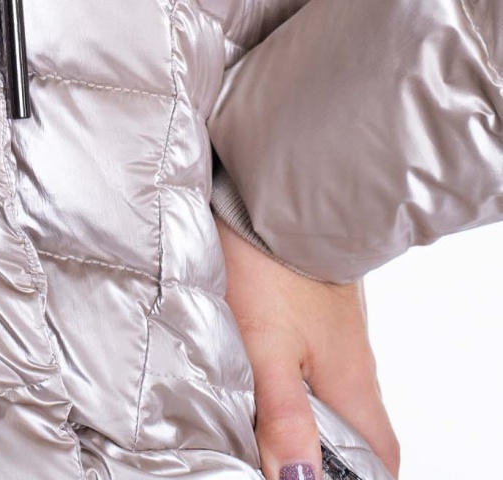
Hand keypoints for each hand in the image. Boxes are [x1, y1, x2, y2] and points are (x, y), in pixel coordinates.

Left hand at [217, 218, 400, 479]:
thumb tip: (297, 479)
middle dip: (330, 453)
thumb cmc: (266, 261)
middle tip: (285, 460)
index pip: (379, 458)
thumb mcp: (263, 343)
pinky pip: (313, 357)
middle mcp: (352, 361)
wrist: (269, 185)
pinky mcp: (312, 307)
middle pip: (355, 429)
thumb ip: (281, 413)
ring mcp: (334, 332)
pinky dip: (293, 377)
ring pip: (330, 392)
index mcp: (351, 382)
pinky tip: (257, 373)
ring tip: (262, 426)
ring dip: (307, 414)